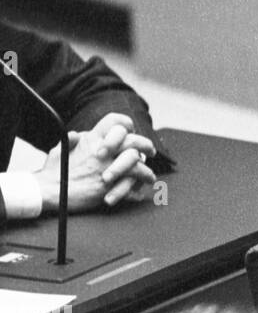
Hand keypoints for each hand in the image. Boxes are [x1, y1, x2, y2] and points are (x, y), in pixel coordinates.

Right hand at [37, 113, 155, 213]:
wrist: (51, 189)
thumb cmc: (55, 171)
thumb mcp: (62, 148)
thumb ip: (74, 140)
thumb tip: (80, 134)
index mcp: (92, 138)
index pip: (115, 121)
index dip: (126, 124)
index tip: (131, 131)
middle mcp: (102, 150)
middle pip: (133, 140)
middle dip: (145, 145)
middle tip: (150, 152)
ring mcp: (107, 166)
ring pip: (137, 161)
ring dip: (146, 170)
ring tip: (150, 177)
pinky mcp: (110, 185)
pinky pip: (133, 182)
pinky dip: (139, 187)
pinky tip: (141, 190)